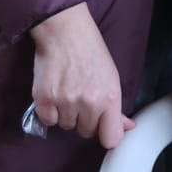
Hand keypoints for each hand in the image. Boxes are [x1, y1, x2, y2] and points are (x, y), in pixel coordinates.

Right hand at [29, 2, 132, 148]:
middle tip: (83, 98)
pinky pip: (48, 121)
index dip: (107, 136)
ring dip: (67, 114)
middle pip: (87, 132)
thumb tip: (127, 126)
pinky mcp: (44, 100)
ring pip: (66, 126)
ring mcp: (65, 102)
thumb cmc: (92, 52)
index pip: (111, 138)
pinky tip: (55, 94)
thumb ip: (117, 106)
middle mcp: (88, 103)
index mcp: (110, 98)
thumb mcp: (112, 77)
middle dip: (86, 120)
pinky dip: (50, 112)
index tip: (104, 130)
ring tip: (69, 91)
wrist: (66, 33)